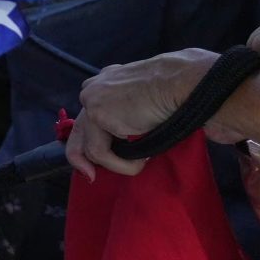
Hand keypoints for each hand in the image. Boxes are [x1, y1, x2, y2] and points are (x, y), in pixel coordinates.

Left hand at [65, 48, 216, 180]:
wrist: (182, 84)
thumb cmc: (178, 96)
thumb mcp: (149, 107)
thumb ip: (130, 118)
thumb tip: (126, 141)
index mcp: (108, 83)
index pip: (89, 116)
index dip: (93, 141)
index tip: (95, 164)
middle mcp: (94, 87)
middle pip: (77, 130)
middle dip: (81, 158)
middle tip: (91, 176)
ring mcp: (92, 99)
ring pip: (91, 146)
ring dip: (118, 163)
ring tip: (144, 161)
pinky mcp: (96, 113)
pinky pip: (99, 152)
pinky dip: (121, 164)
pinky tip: (142, 159)